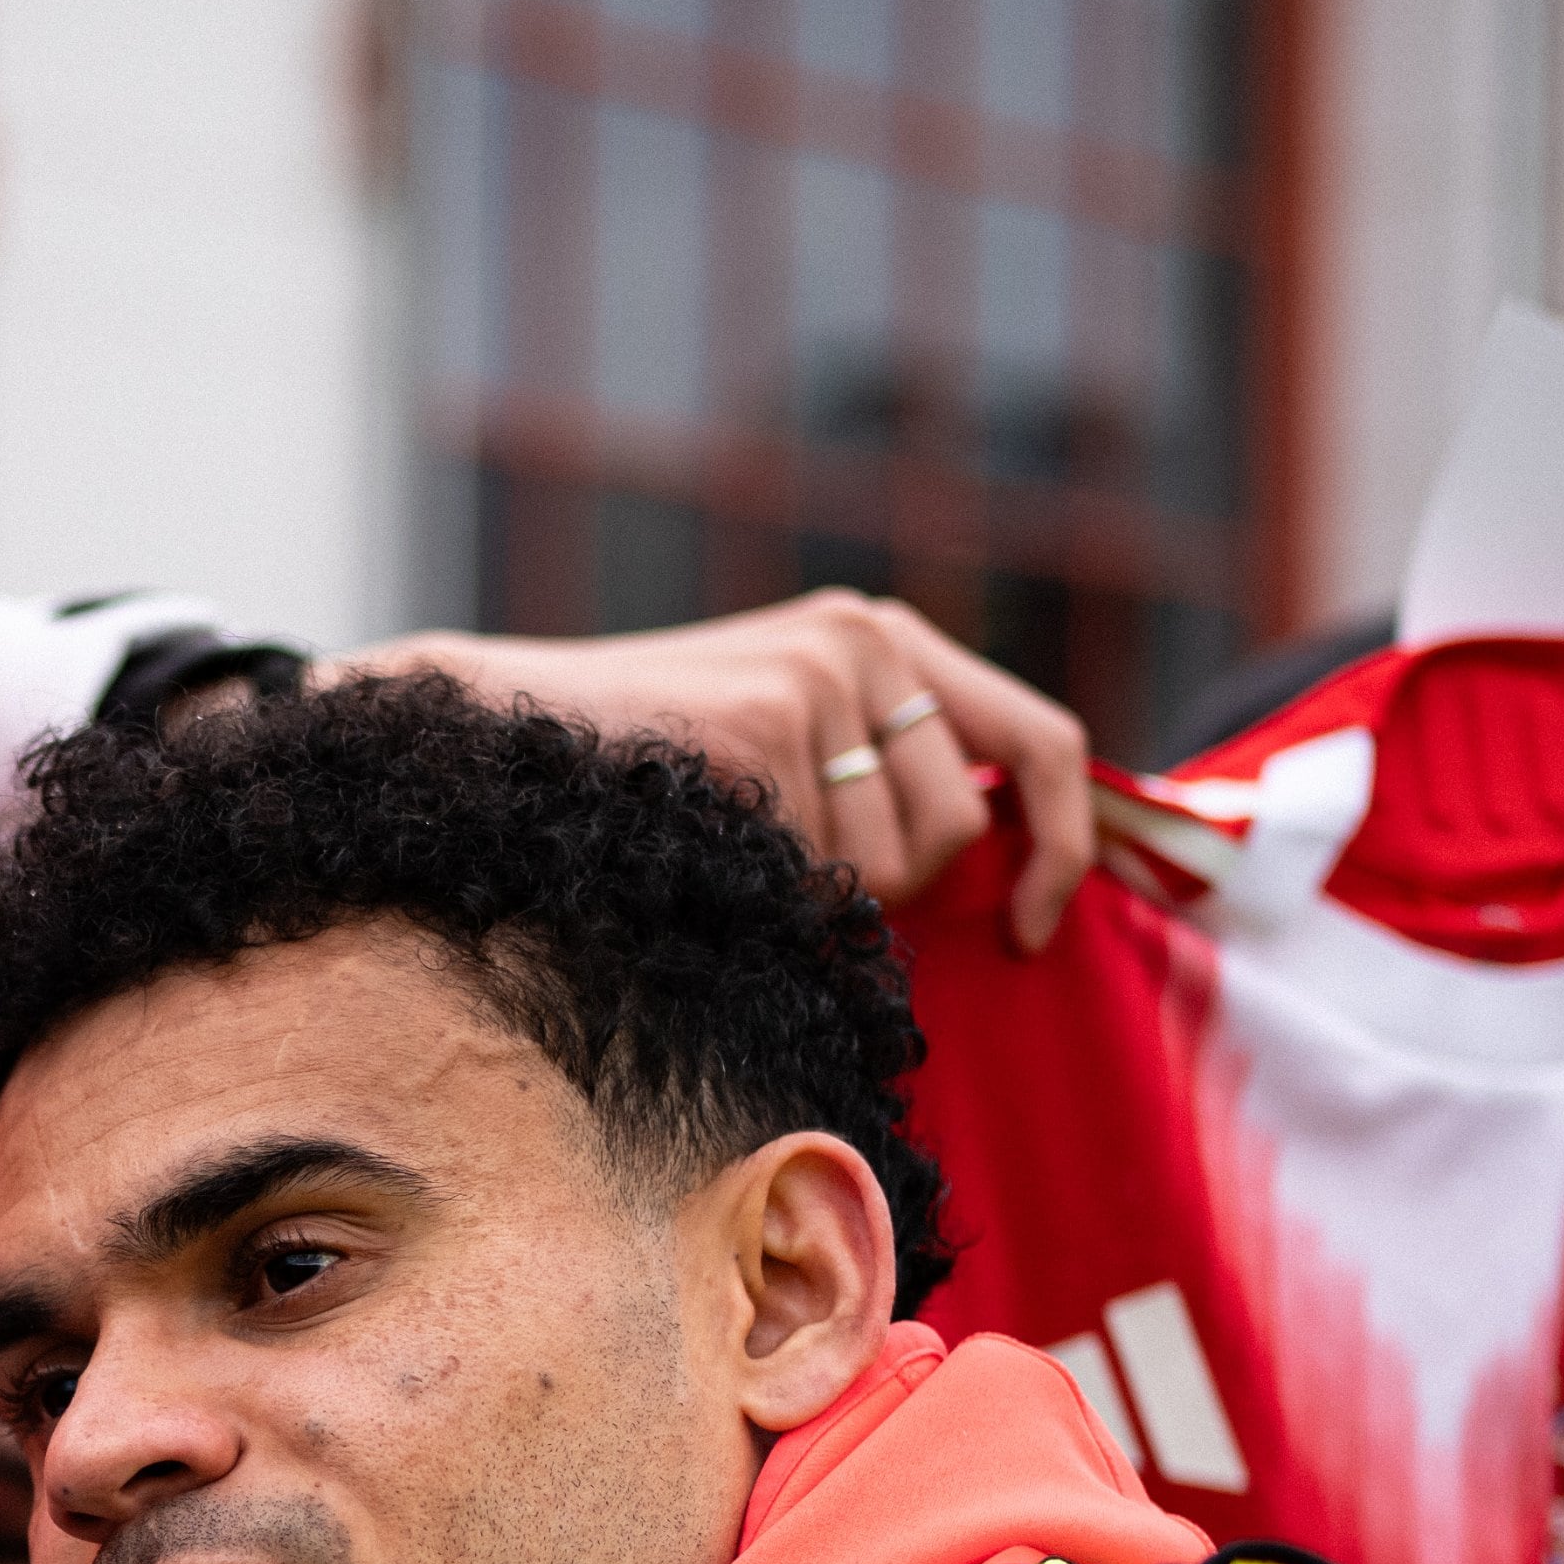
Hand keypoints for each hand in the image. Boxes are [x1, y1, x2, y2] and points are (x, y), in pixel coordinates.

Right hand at [335, 588, 1095, 946]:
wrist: (502, 724)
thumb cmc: (647, 761)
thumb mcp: (788, 736)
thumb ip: (884, 771)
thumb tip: (994, 875)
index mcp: (883, 636)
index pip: (1040, 742)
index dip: (1062, 844)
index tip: (1027, 927)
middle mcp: (864, 641)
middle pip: (956, 828)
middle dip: (889, 885)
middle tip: (788, 861)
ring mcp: (814, 679)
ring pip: (888, 864)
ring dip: (816, 892)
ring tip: (728, 839)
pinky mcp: (763, 729)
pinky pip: (812, 871)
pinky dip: (762, 892)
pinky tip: (699, 844)